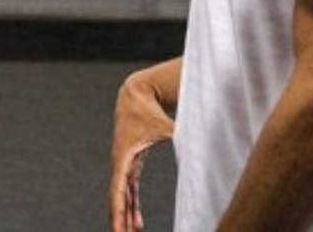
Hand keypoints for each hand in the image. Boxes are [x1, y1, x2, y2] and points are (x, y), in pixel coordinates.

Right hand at [109, 65, 176, 231]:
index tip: (119, 229)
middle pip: (117, 198)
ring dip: (126, 216)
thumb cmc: (149, 110)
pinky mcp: (131, 162)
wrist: (136, 94)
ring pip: (122, 196)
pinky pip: (129, 189)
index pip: (119, 190)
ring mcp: (125, 163)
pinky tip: (137, 222)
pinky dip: (131, 205)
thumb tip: (194, 146)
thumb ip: (177, 137)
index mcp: (125, 156)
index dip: (119, 211)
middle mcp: (120, 163)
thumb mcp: (163, 125)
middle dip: (119, 220)